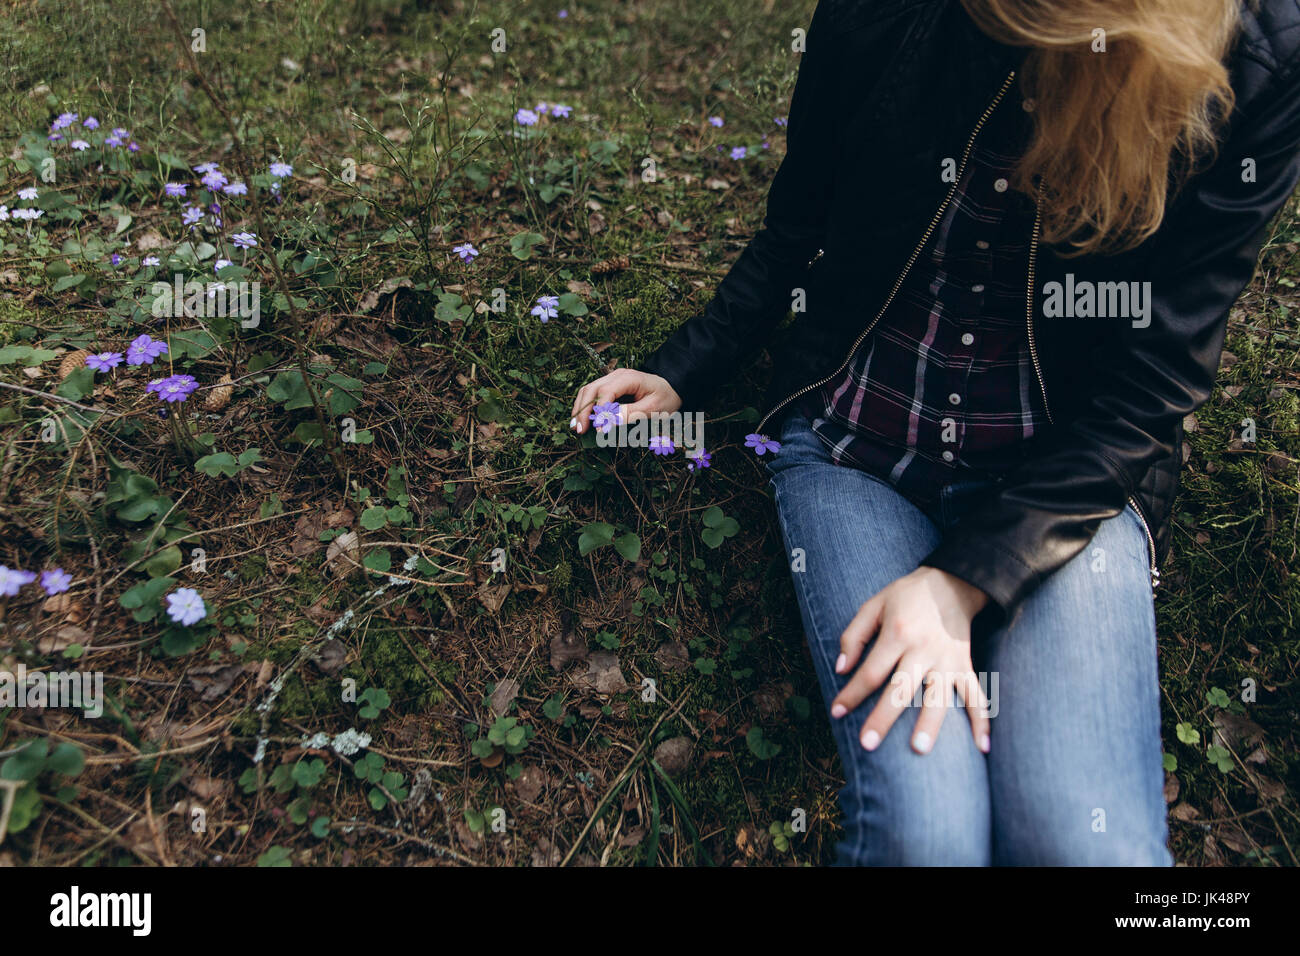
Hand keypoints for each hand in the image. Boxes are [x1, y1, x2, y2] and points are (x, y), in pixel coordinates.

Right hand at [570, 368, 681, 434]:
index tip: (598, 429)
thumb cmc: (665, 398)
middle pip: (591, 389)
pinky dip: (585, 406)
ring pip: (588, 391)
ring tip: (576, 427)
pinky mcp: (610, 386)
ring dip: (580, 408)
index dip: (599, 411)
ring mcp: (611, 379)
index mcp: (628, 378)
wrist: (671, 388)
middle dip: (583, 410)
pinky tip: (582, 419)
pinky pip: (593, 394)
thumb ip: (631, 414)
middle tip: (579, 430)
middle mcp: (616, 375)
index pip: (606, 392)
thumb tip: (609, 421)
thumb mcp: (653, 408)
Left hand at [830, 567, 991, 755]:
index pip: (871, 671)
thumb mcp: (873, 605)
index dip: (852, 693)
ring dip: (930, 724)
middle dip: (883, 718)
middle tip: (867, 744)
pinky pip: (977, 695)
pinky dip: (982, 720)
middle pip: (901, 689)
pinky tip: (983, 746)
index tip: (836, 712)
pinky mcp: (966, 666)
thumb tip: (841, 668)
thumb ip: (853, 636)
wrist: (952, 582)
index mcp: (898, 634)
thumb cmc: (906, 596)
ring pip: (938, 697)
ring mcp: (948, 660)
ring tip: (920, 750)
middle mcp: (923, 650)